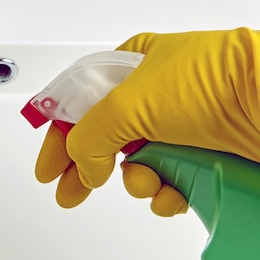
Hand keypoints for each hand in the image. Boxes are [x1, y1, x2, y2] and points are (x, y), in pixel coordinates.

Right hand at [35, 28, 259, 215]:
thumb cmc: (211, 80)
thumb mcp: (128, 101)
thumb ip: (90, 136)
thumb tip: (85, 166)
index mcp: (130, 66)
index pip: (80, 103)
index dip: (59, 134)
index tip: (48, 164)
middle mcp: (153, 94)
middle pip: (105, 138)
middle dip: (88, 168)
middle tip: (69, 191)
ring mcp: (178, 125)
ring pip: (137, 165)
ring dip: (136, 181)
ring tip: (146, 182)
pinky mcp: (201, 152)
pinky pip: (169, 181)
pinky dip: (165, 193)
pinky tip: (170, 193)